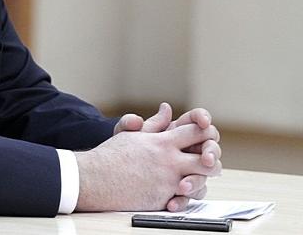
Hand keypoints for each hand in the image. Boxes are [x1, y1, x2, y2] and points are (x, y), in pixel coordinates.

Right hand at [75, 123, 221, 211]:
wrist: (96, 178)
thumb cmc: (111, 155)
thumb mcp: (132, 134)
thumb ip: (154, 123)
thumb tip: (167, 108)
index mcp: (162, 141)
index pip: (196, 131)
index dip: (205, 131)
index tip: (206, 135)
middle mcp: (169, 160)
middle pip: (206, 158)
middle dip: (211, 159)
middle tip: (208, 160)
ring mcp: (168, 181)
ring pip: (201, 181)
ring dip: (203, 180)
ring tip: (197, 179)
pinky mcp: (163, 198)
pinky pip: (185, 199)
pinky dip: (185, 197)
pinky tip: (180, 194)